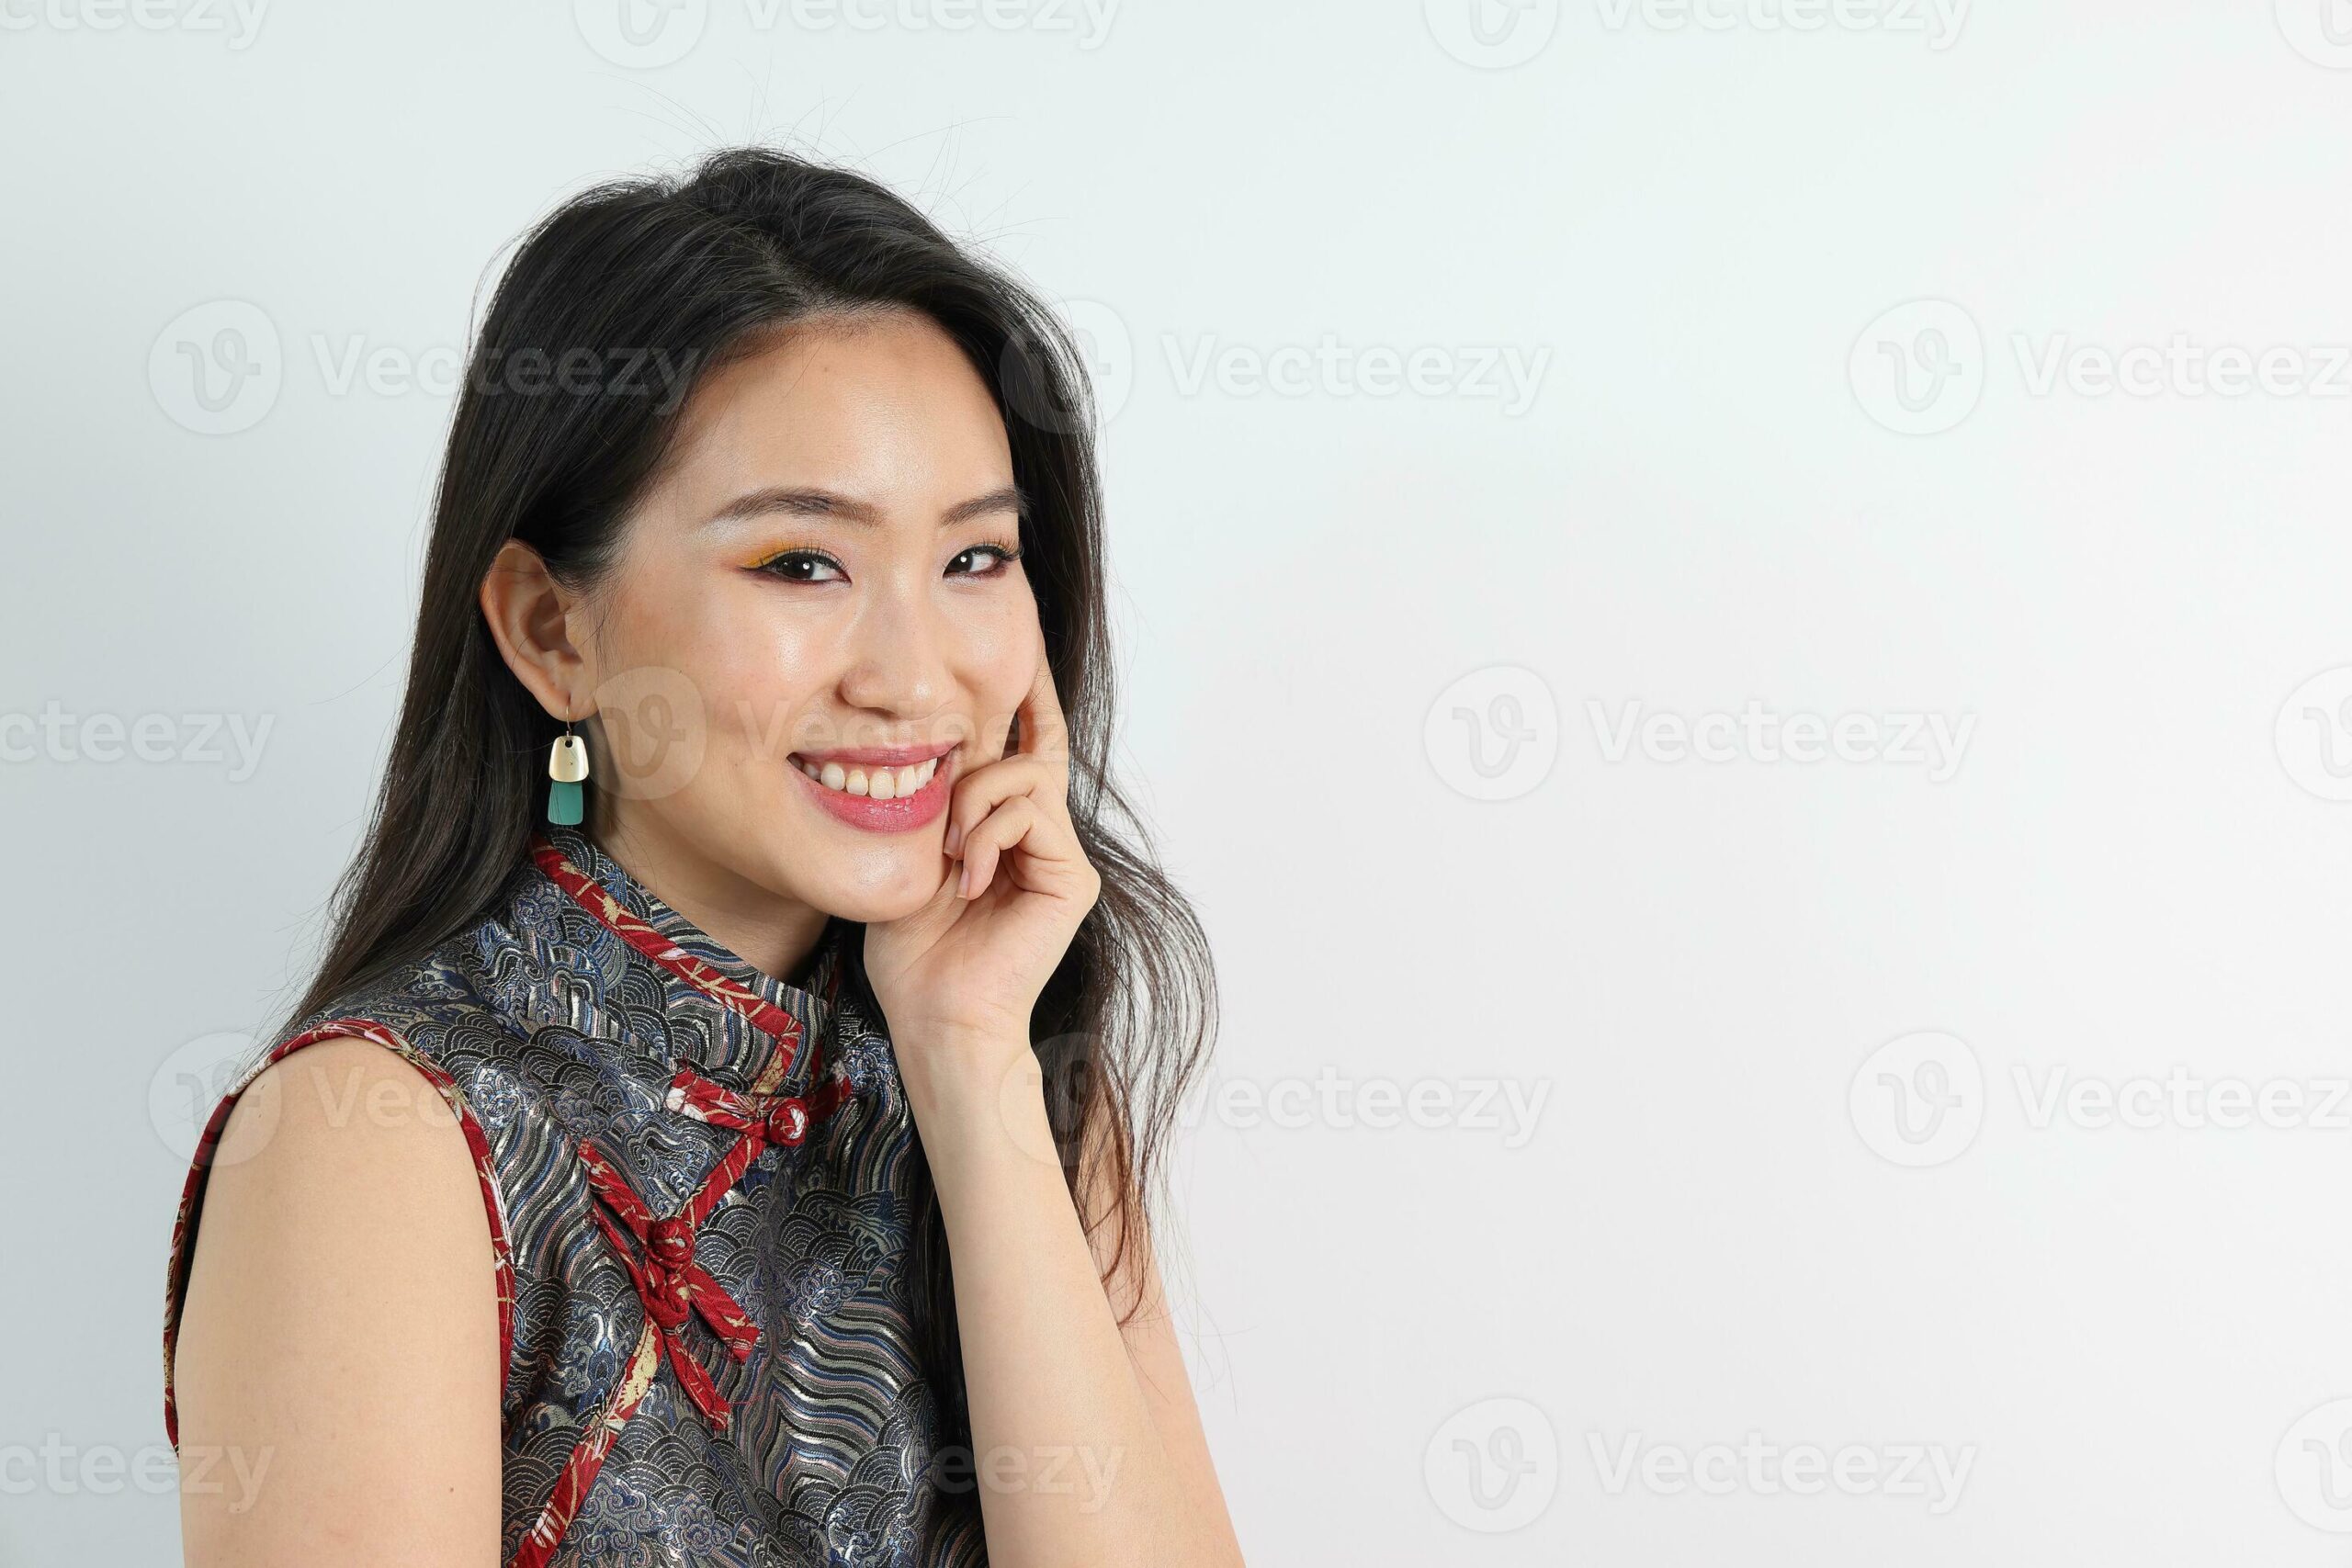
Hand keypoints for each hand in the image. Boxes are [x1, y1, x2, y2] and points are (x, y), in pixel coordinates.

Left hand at [863, 623, 1100, 1089]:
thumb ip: (930, 798)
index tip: (1017, 636)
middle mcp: (1038, 834)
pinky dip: (989, 834)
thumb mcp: (907, 850)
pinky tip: (965, 876)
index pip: (1019, 743)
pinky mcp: (1071, 877)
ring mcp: (1058, 855)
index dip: (1022, 692)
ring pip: (1026, 775)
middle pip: (1033, 744)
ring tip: (948, 849)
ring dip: (973, 800)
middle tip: (1001, 671)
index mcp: (999, 825)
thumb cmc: (909, 947)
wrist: (934, 1015)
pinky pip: (1032, 813)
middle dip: (1012, 706)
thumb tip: (928, 736)